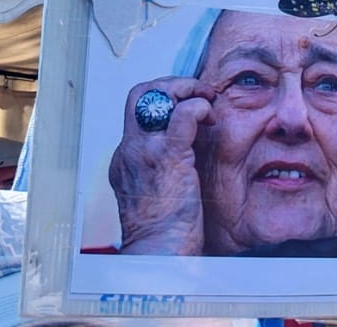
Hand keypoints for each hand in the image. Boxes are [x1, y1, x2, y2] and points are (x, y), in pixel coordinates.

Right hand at [108, 77, 216, 254]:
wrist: (159, 253)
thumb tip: (187, 153)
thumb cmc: (164, 233)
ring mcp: (146, 151)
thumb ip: (162, 169)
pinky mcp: (168, 157)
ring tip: (206, 98)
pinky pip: (182, 114)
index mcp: (126, 158)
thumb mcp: (154, 193)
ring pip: (156, 95)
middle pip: (139, 94)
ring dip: (185, 88)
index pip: (138, 111)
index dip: (164, 99)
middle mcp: (130, 150)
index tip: (187, 103)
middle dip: (169, 84)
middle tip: (196, 92)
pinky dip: (198, 105)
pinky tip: (209, 114)